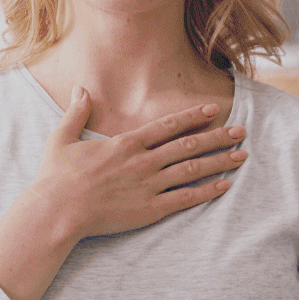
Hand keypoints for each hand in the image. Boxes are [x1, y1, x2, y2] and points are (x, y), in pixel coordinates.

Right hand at [35, 88, 247, 240]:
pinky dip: (207, 191)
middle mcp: (143, 161)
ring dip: (220, 161)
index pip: (168, 125)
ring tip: (242, 155)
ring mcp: (149, 186)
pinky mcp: (150, 209)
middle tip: (242, 131)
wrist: (57, 211)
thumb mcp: (62, 138)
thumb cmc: (57, 177)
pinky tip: (225, 185)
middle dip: (218, 136)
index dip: (193, 116)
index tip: (214, 109)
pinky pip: (186, 198)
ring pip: (193, 169)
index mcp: (126, 143)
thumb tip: (80, 88)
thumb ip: (77, 112)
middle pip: (189, 144)